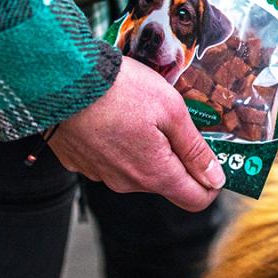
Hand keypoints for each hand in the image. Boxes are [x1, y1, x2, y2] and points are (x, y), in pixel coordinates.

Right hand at [49, 56, 224, 210]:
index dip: (211, 182)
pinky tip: (114, 117)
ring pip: (138, 170)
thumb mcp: (171, 110)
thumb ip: (194, 149)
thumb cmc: (120, 90)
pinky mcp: (80, 162)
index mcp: (155, 174)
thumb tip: (216, 178)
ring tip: (139, 112)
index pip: (196, 199)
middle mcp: (127, 183)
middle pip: (167, 181)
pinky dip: (118, 143)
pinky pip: (110, 159)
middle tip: (173, 120)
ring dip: (147, 148)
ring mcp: (100, 175)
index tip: (211, 158)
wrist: (61, 78)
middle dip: (177, 156)